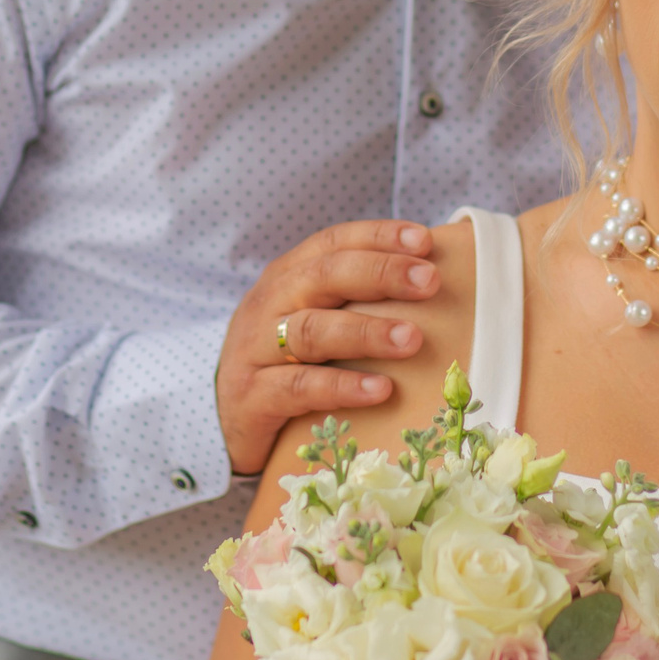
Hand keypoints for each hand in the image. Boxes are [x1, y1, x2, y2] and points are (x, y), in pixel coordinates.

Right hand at [217, 221, 439, 475]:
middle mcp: (268, 305)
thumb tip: (432, 276)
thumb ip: (358, 298)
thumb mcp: (314, 319)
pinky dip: (342, 386)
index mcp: (287, 277)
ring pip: (311, 331)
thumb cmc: (289, 363)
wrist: (225, 423)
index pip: (333, 242)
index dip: (378, 236)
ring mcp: (254, 351)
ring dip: (366, 332)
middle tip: (430, 282)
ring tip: (413, 339)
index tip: (426, 241)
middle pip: (323, 277)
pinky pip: (298, 388)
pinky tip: (381, 390)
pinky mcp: (251, 398)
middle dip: (380, 274)